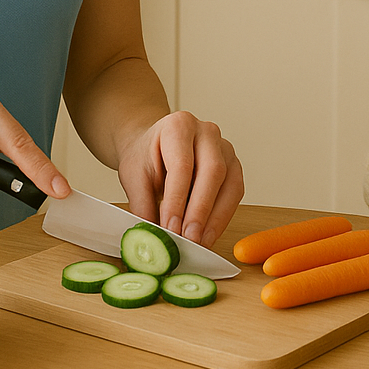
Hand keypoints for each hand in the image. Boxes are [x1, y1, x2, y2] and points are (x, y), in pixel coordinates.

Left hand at [114, 110, 243, 248]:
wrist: (154, 148)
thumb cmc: (145, 158)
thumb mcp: (133, 177)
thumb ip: (142, 205)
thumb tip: (154, 238)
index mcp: (178, 126)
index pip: (182, 165)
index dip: (177, 200)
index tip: (170, 228)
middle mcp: (207, 132)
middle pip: (212, 171)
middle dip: (200, 210)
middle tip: (189, 239)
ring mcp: (225, 148)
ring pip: (229, 184)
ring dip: (216, 218)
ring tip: (199, 242)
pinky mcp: (234, 166)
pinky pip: (235, 193)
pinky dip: (222, 217)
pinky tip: (208, 234)